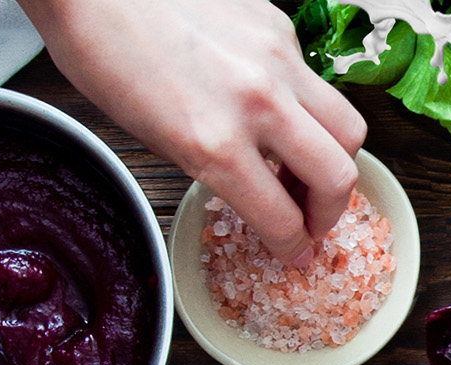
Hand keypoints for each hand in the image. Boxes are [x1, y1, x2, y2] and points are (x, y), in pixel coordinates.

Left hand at [23, 0, 366, 262]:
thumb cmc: (103, 56)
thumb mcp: (153, 136)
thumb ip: (215, 167)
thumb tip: (259, 190)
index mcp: (214, 142)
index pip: (282, 218)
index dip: (292, 247)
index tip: (294, 251)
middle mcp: (257, 102)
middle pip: (338, 176)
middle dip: (329, 211)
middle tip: (311, 218)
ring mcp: (276, 59)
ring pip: (347, 128)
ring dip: (334, 159)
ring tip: (304, 165)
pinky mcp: (279, 26)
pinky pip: (313, 81)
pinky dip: (303, 105)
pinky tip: (271, 105)